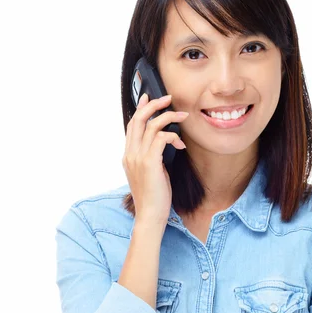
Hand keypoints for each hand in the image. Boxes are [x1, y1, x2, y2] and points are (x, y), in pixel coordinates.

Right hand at [123, 92, 187, 225]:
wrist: (150, 214)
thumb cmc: (154, 197)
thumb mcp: (150, 173)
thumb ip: (152, 157)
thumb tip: (164, 144)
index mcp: (128, 156)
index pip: (132, 125)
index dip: (141, 109)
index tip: (149, 98)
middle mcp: (130, 154)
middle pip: (138, 119)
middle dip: (154, 105)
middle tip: (169, 98)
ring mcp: (138, 158)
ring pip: (151, 125)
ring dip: (169, 117)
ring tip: (183, 116)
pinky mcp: (150, 162)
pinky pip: (161, 137)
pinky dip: (173, 136)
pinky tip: (181, 144)